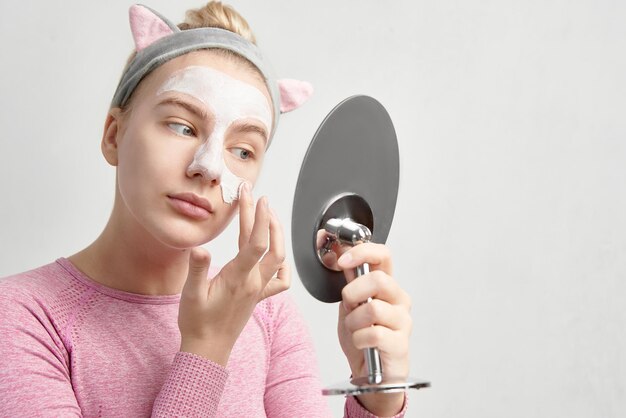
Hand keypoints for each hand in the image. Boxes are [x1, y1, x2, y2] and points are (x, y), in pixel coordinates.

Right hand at [178, 183, 289, 364]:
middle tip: (256, 196)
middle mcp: (253, 282)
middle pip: (268, 245)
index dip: (257, 218)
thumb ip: (197, 270)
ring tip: (268, 214)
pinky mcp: (259, 296)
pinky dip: (283, 264)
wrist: (208, 349)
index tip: (254, 198)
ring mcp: (259, 290)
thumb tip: (200, 248)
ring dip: (276, 234)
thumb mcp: (190, 294)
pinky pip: (280, 280)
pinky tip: (277, 254)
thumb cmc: (197, 323)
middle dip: (264, 217)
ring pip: (278, 258)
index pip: (255, 243)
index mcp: (238, 278)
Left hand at [337, 243, 411, 415]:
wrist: (371, 373)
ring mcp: (403, 321)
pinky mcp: (401, 343)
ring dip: (354, 321)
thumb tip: (339, 257)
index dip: (362, 252)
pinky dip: (359, 339)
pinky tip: (362, 343)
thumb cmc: (363, 338)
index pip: (383, 255)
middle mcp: (399, 300)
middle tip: (349, 306)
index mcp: (387, 286)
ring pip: (373, 308)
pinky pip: (373, 334)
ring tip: (356, 330)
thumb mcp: (350, 306)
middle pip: (378, 280)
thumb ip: (349, 283)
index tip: (343, 260)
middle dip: (353, 292)